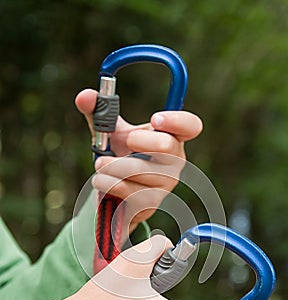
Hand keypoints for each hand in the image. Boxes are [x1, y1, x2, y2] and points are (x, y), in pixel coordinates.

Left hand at [75, 89, 202, 233]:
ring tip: (99, 164)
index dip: (177, 121)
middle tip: (125, 141)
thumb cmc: (119, 158)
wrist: (114, 196)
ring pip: (141, 170)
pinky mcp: (151, 203)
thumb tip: (84, 96)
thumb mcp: (110, 134)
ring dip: (113, 165)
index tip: (154, 119)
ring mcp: (165, 184)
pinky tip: (101, 180)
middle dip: (141, 141)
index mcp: (171, 138)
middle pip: (167, 146)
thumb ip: (98, 113)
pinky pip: (130, 190)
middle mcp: (174, 161)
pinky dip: (109, 183)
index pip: (190, 126)